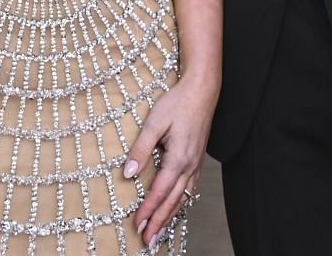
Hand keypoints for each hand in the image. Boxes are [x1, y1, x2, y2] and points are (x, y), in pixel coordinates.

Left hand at [125, 75, 216, 246]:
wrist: (202, 90)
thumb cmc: (177, 102)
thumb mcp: (154, 122)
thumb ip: (141, 149)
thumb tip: (129, 173)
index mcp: (178, 158)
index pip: (160, 192)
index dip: (147, 211)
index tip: (137, 225)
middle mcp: (189, 165)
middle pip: (173, 201)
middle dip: (159, 222)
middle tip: (147, 241)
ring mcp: (196, 164)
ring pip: (183, 198)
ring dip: (170, 216)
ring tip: (160, 232)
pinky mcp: (197, 160)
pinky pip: (190, 188)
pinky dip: (181, 203)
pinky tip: (176, 208)